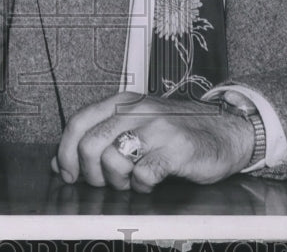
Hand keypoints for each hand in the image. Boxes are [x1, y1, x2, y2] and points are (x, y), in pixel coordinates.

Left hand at [51, 92, 254, 192]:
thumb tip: (60, 162)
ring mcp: (158, 128)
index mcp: (123, 101)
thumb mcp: (134, 125)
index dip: (66, 152)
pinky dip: (141, 185)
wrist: (226, 129)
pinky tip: (150, 181)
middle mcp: (138, 110)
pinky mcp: (177, 149)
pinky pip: (144, 174)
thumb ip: (99, 138)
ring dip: (116, 180)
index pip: (79, 122)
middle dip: (90, 173)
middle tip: (104, 182)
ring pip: (113, 159)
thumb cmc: (177, 130)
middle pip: (91, 144)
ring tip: (130, 180)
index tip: (68, 173)